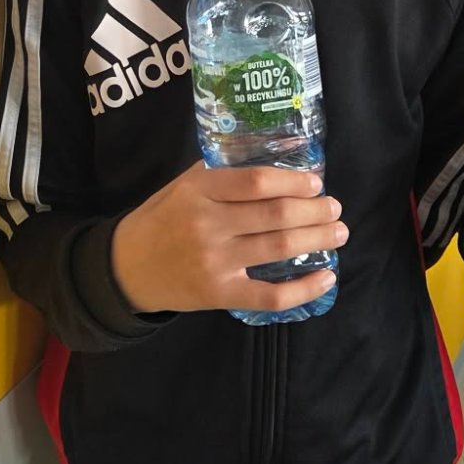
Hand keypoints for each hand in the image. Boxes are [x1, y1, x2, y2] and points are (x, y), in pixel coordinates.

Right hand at [110, 160, 346, 315]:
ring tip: (338, 233)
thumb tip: (274, 167)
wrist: (125, 269)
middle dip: (316, 210)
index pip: (257, 182)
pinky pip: (270, 295)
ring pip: (279, 248)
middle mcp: (208, 224)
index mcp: (199, 191)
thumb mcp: (181, 186)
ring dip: (318, 239)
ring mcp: (215, 261)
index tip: (315, 182)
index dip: (294, 181)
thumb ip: (220, 175)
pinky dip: (304, 289)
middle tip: (335, 208)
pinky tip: (326, 277)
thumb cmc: (159, 221)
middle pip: (276, 215)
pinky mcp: (219, 294)